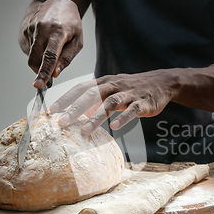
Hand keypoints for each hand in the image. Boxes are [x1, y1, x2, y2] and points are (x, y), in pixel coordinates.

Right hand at [22, 0, 82, 87]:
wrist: (57, 2)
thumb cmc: (71, 23)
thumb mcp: (77, 41)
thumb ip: (66, 58)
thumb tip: (55, 74)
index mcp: (58, 31)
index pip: (50, 56)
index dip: (44, 72)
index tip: (39, 85)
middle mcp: (42, 29)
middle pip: (36, 58)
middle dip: (39, 71)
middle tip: (47, 75)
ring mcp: (31, 28)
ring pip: (31, 56)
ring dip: (40, 60)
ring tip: (51, 47)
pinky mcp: (25, 30)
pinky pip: (29, 49)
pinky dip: (37, 51)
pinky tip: (44, 41)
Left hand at [50, 71, 178, 134]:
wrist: (161, 83)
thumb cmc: (132, 88)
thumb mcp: (112, 90)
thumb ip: (95, 99)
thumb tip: (76, 112)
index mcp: (104, 82)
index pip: (81, 88)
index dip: (66, 98)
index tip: (52, 110)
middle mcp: (114, 86)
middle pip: (92, 95)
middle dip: (75, 108)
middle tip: (62, 122)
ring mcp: (129, 94)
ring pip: (110, 103)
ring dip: (96, 117)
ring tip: (85, 130)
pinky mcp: (143, 103)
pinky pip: (132, 110)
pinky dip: (123, 118)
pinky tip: (115, 127)